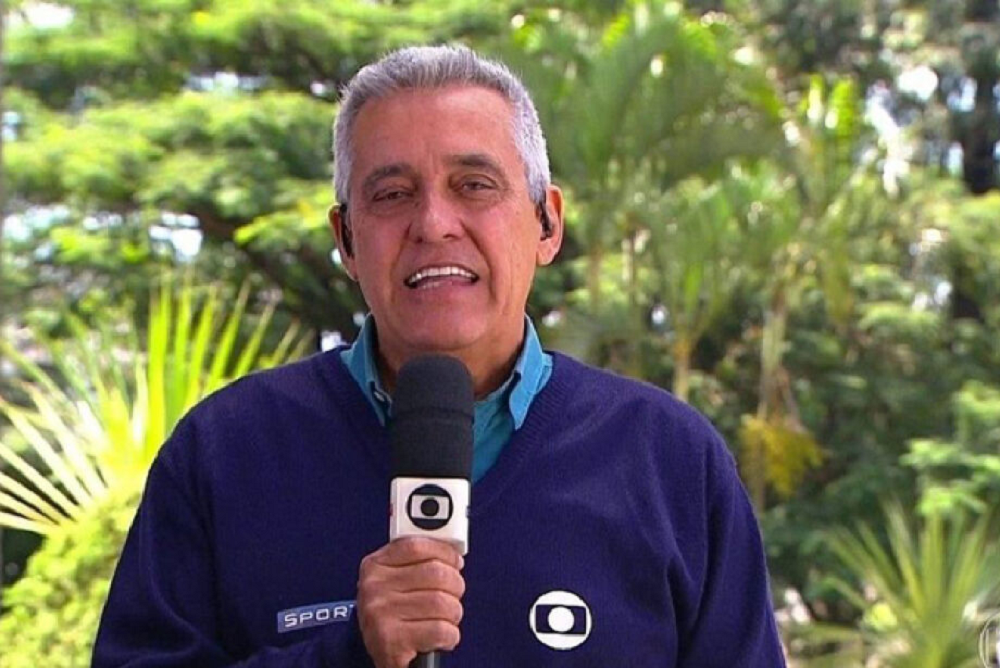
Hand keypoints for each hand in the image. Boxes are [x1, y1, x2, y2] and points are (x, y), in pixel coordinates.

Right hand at [356, 537, 464, 667]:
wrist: (381, 655)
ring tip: (445, 619)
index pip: (416, 547)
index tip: (455, 561)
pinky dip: (450, 636)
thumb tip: (452, 552)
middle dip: (455, 586)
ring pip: (442, 602)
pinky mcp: (392, 641)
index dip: (444, 552)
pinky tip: (441, 637)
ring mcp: (380, 614)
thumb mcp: (394, 582)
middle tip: (453, 595)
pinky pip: (441, 630)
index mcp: (374, 566)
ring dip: (453, 614)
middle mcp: (373, 588)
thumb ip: (418, 562)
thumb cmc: (393, 616)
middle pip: (435, 573)